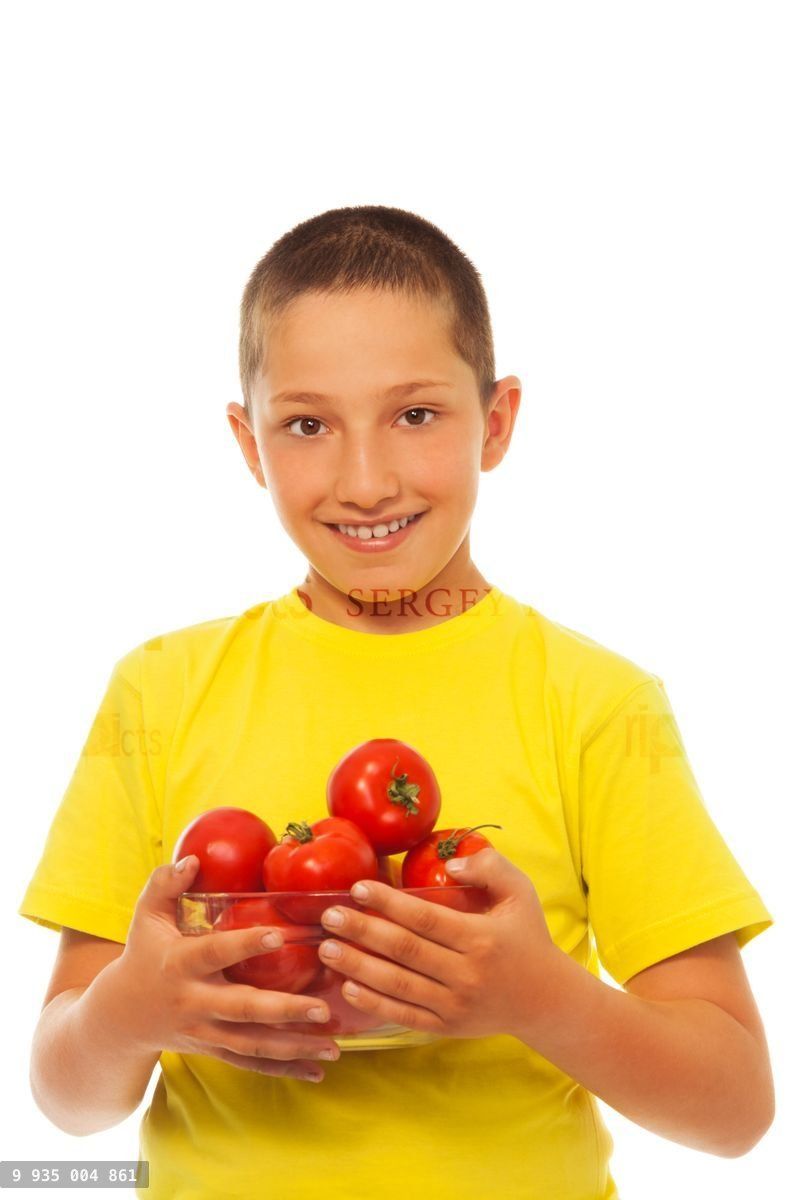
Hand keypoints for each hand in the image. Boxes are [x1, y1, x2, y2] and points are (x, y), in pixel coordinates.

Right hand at [108, 856, 340, 1080]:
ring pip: (253, 1045)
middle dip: (284, 1011)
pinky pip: (252, 1064)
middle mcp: (194, 1002)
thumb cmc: (142, 955)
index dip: (243, 945)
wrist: (119, 1018)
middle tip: (323, 1008)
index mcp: (179, 965)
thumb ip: (165, 884)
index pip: (214, 953)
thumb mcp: (145, 917)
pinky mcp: (214, 1051)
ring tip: (334, 1045)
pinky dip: (285, 1070)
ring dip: (296, 1047)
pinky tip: (318, 1070)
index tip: (277, 935)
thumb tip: (193, 860)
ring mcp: (205, 1032)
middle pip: (243, 1010)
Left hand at [317, 847, 563, 1041]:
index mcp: (481, 939)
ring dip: (358, 967)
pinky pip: (404, 1015)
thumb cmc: (528, 938)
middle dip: (363, 932)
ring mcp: (455, 1005)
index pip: (425, 918)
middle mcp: (466, 974)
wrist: (546, 1000)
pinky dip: (374, 1003)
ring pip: (398, 985)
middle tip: (329, 916)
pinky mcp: (447, 1026)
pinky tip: (348, 986)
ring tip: (326, 949)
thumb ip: (490, 867)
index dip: (389, 903)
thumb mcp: (521, 893)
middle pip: (405, 951)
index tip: (357, 888)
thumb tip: (451, 864)